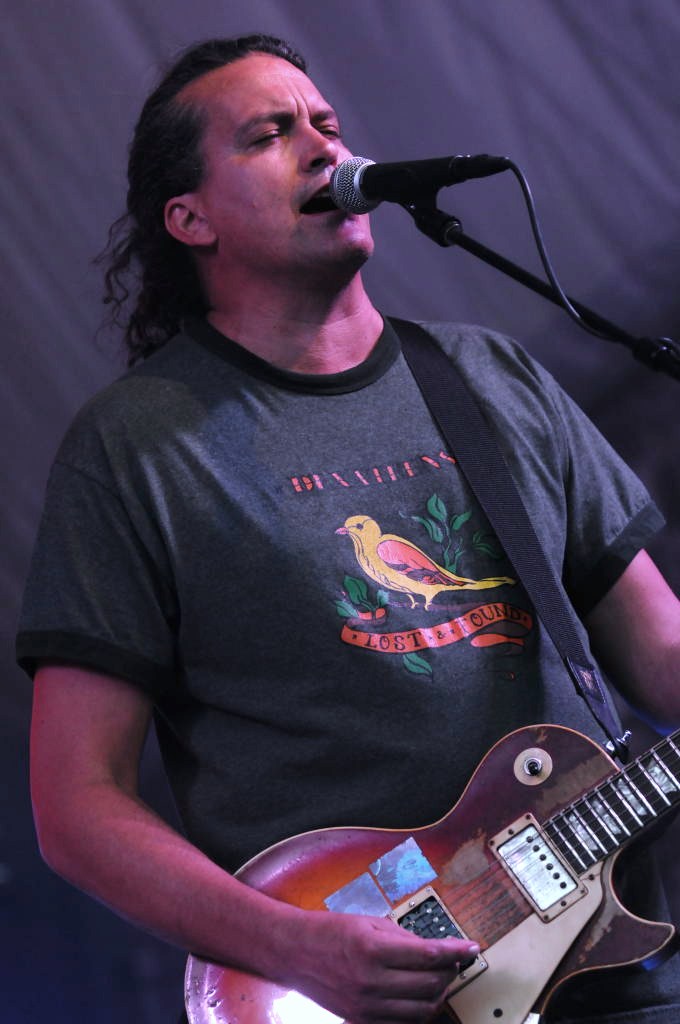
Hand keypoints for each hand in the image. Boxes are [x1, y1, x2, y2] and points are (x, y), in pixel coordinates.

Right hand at [283, 910, 479, 1022]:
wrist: (295, 952)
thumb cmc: (332, 931)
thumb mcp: (369, 923)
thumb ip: (403, 938)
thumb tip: (435, 949)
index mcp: (373, 950)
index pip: (428, 954)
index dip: (456, 951)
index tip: (472, 947)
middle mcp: (371, 981)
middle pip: (429, 985)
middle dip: (450, 971)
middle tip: (455, 960)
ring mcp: (366, 1006)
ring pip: (421, 1009)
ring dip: (438, 994)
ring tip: (440, 978)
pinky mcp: (362, 1020)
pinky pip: (403, 1023)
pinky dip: (419, 1011)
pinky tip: (421, 996)